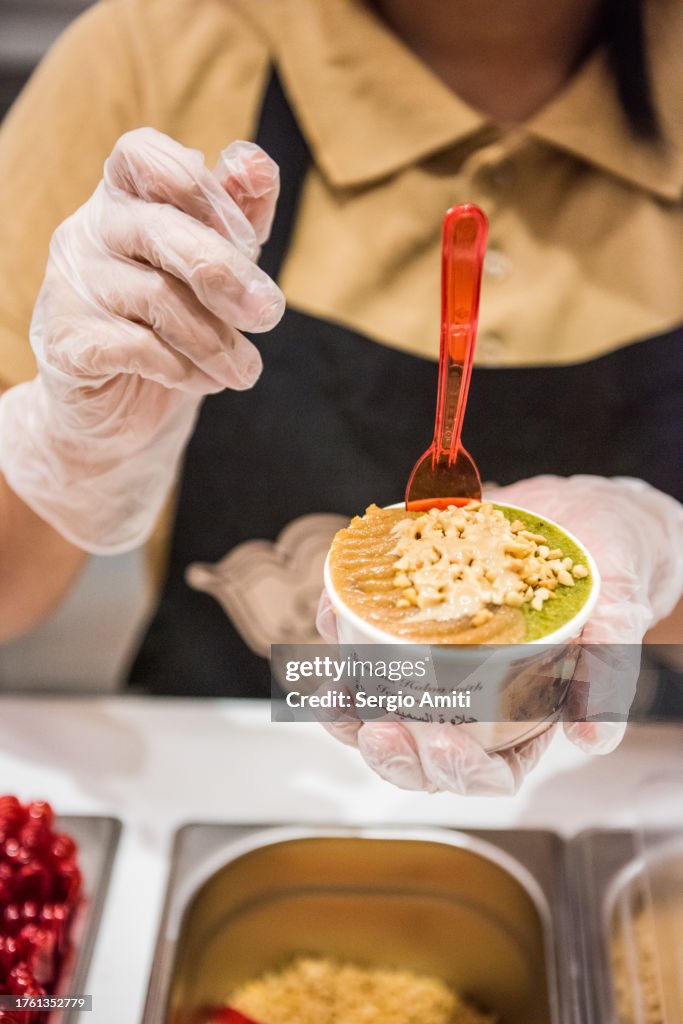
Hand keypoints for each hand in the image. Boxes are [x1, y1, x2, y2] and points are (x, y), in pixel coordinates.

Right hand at [0, 128, 283, 551]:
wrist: (115, 406)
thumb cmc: (171, 322)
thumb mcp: (214, 265)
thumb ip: (238, 213)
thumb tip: (256, 163)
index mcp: (122, 197)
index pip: (142, 154)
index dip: (200, 186)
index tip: (248, 235)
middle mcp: (87, 230)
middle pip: (164, 229)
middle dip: (229, 274)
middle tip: (270, 314)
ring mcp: (70, 284)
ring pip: (158, 297)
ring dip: (217, 340)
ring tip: (245, 369)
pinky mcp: (64, 341)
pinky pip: (137, 347)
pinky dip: (183, 368)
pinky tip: (201, 380)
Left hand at [316, 476, 682, 793]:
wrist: (582, 513)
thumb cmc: (608, 569)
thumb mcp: (619, 611)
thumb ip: (608, 671)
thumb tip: (592, 739)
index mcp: (527, 713)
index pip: (490, 770)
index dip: (460, 770)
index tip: (442, 743)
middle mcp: (478, 695)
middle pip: (426, 752)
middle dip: (394, 754)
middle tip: (376, 730)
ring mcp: (440, 659)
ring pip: (387, 706)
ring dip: (352, 713)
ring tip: (335, 695)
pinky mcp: (412, 618)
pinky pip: (368, 639)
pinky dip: (341, 635)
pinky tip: (330, 624)